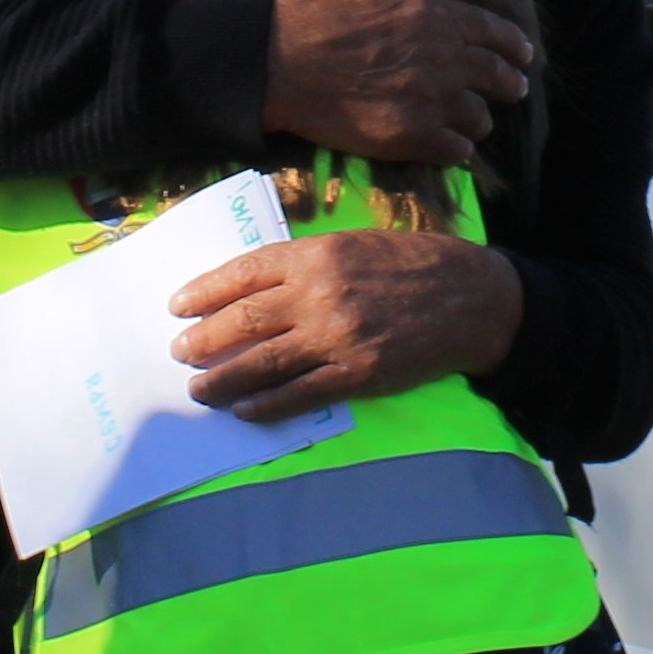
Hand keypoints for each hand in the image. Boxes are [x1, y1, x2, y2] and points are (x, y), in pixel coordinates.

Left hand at [168, 231, 525, 421]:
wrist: (473, 298)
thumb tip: (254, 286)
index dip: (204, 290)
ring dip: (222, 378)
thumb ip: (307, 262)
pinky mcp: (358, 374)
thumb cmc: (413, 264)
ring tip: (198, 388)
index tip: (179, 305)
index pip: (244, 272)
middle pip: (243, 320)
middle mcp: (320, 294)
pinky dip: (266, 404)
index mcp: (317, 254)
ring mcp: (338, 337)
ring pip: (262, 362)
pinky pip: (300, 394)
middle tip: (179, 351)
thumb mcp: (355, 243)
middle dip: (203, 338)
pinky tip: (245, 410)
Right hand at [264, 0, 532, 162]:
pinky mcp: (411, 138)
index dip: (514, 45)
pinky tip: (449, 144)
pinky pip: (454, 150)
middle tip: (514, 89)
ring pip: (479, 118)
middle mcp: (446, 60)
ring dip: (479, 118)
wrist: (281, 61)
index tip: (524, 54)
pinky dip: (457, 147)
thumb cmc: (322, 8)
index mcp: (440, 16)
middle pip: (497, 77)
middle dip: (510, 83)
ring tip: (474, 120)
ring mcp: (431, 101)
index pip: (495, 33)